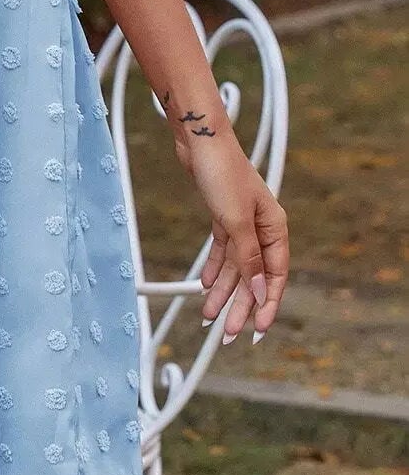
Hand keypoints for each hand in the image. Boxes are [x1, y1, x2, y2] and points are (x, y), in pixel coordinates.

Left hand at [179, 127, 289, 343]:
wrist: (198, 141)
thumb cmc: (222, 173)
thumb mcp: (235, 220)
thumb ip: (247, 257)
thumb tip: (258, 291)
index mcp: (274, 228)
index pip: (275, 275)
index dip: (267, 304)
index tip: (258, 330)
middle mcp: (261, 227)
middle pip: (253, 275)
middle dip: (240, 305)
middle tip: (226, 332)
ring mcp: (241, 222)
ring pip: (235, 266)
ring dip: (223, 291)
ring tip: (209, 316)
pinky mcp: (222, 216)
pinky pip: (222, 251)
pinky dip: (215, 268)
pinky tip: (206, 285)